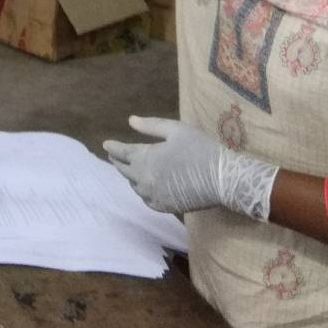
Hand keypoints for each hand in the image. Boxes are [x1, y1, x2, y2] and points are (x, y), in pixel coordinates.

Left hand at [103, 116, 277, 219]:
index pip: (121, 153)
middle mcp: (144, 179)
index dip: (113, 148)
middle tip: (114, 156)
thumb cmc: (200, 149)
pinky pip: (146, 199)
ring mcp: (153, 195)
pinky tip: (144, 186)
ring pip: (134, 185)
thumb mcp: (176, 130)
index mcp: (145, 158)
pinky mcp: (164, 207)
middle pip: (124, 170)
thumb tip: (130, 120)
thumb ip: (150, 126)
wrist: (221, 179)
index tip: (106, 144)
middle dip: (118, 161)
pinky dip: (141, 191)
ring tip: (128, 169)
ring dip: (129, 176)